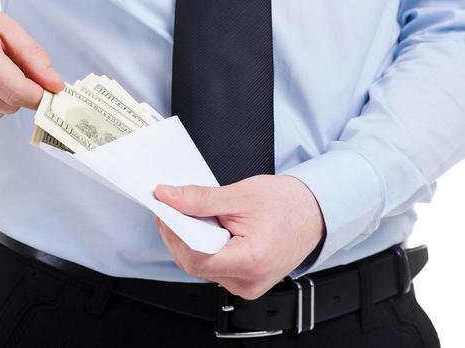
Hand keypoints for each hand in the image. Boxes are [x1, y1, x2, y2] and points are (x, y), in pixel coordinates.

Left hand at [152, 174, 325, 298]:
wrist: (314, 212)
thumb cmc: (287, 204)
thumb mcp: (240, 194)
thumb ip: (200, 198)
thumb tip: (168, 197)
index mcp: (249, 261)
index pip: (196, 257)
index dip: (175, 232)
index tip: (165, 210)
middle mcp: (247, 282)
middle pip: (195, 264)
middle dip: (179, 234)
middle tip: (172, 206)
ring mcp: (246, 285)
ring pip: (202, 267)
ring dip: (191, 240)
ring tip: (192, 213)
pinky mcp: (245, 280)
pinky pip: (214, 267)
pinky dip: (205, 246)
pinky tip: (206, 227)